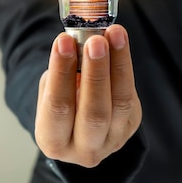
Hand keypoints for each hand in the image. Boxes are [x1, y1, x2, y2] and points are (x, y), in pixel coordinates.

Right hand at [35, 25, 141, 167]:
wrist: (81, 123)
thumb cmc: (61, 100)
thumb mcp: (51, 90)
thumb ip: (63, 72)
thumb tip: (80, 42)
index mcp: (54, 142)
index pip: (58, 108)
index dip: (62, 74)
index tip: (64, 41)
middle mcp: (85, 149)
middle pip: (94, 113)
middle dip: (95, 73)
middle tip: (95, 41)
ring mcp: (112, 141)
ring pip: (120, 103)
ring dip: (117, 64)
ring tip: (113, 33)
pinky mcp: (130, 126)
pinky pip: (130, 96)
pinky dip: (125, 66)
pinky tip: (120, 42)